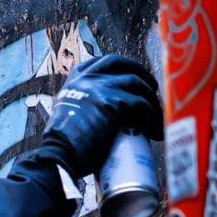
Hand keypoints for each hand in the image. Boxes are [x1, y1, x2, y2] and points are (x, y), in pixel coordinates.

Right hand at [41, 53, 164, 176]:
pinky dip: (153, 117)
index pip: (98, 62)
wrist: (59, 155)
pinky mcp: (114, 102)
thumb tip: (95, 117)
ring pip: (136, 83)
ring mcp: (101, 88)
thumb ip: (78, 107)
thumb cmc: (61, 146)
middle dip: (140, 72)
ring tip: (156, 115)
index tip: (130, 73)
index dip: (119, 66)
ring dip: (150, 98)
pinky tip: (155, 130)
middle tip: (151, 87)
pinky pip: (142, 104)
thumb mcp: (65, 116)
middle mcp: (87, 79)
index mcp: (73, 82)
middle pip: (120, 63)